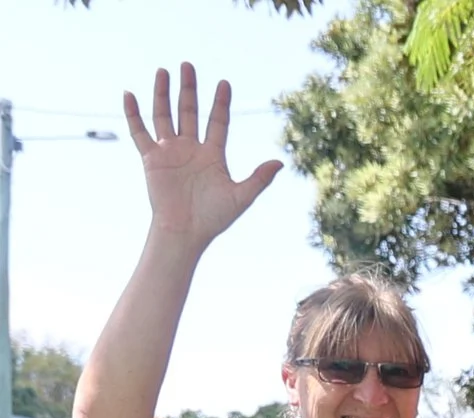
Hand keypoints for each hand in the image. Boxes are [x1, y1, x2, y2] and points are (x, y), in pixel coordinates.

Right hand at [123, 64, 281, 250]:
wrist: (186, 232)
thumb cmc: (214, 218)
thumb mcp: (241, 196)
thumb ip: (259, 178)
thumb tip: (280, 161)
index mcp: (213, 155)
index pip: (218, 122)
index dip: (220, 103)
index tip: (224, 83)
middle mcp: (191, 148)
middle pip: (189, 112)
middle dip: (189, 89)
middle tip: (188, 65)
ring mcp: (170, 152)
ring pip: (164, 116)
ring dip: (163, 94)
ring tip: (164, 71)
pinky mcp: (151, 159)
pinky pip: (139, 132)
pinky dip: (133, 114)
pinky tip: (129, 94)